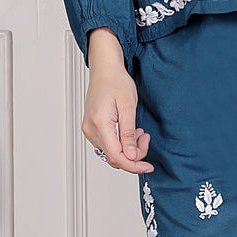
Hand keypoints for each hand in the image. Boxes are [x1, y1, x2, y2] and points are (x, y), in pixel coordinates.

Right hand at [83, 29, 153, 173]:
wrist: (105, 70)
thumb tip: (131, 156)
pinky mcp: (92, 128)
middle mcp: (91, 129)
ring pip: (112, 152)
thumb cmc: (116, 82)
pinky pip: (108, 144)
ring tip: (138, 132)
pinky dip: (122, 143)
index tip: (147, 167)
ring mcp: (90, 130)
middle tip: (145, 139)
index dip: (134, 165)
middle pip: (114, 157)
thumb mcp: (128, 107)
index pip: (116, 157)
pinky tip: (130, 132)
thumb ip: (128, 134)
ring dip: (129, 148)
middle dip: (134, 154)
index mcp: (100, 124)